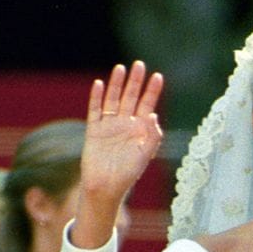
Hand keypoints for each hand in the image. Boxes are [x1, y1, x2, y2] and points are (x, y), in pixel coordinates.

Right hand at [79, 60, 164, 209]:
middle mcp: (125, 125)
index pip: (147, 105)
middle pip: (131, 98)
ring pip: (113, 99)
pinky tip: (99, 84)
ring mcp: (109, 126)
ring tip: (121, 68)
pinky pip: (95, 110)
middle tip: (140, 64)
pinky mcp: (94, 130)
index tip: (158, 76)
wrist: (106, 187)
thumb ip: (152, 136)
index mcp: (140, 130)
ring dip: (116, 84)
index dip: (152, 91)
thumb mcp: (145, 155)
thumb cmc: (127, 174)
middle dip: (136, 82)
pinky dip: (96, 97)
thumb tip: (153, 115)